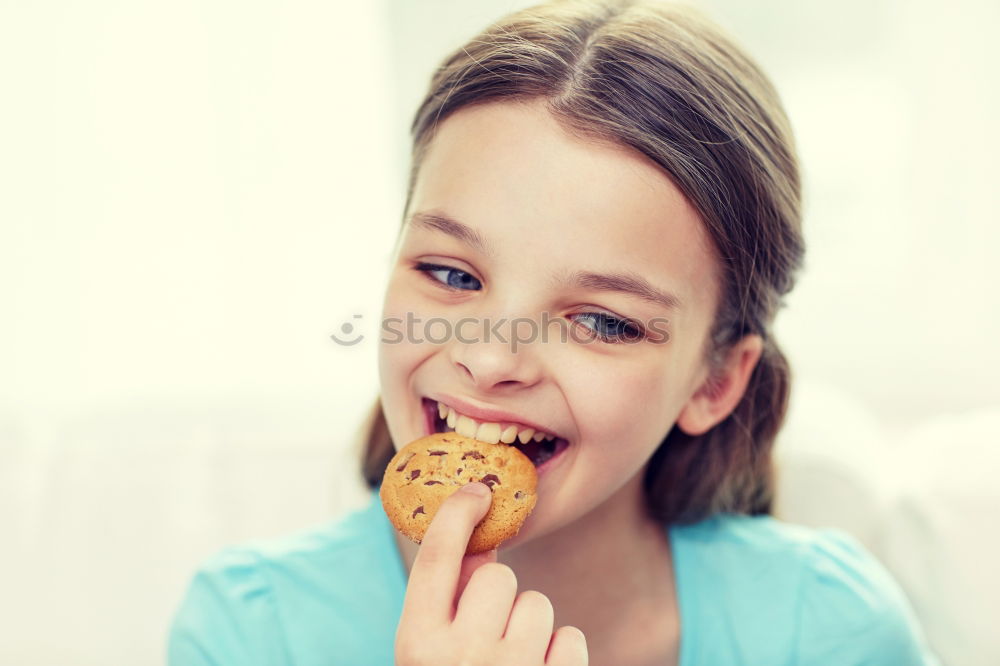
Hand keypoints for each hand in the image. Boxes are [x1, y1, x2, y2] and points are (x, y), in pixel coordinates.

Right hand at [394, 481, 588, 664]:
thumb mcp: (430, 650)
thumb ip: (447, 598)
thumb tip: (479, 536)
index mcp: (417, 644)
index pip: (436, 555)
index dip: (458, 513)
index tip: (478, 490)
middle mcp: (460, 657)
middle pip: (497, 576)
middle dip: (499, 594)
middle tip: (490, 631)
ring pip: (537, 604)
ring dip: (530, 626)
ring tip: (512, 662)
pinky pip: (570, 638)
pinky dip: (559, 652)